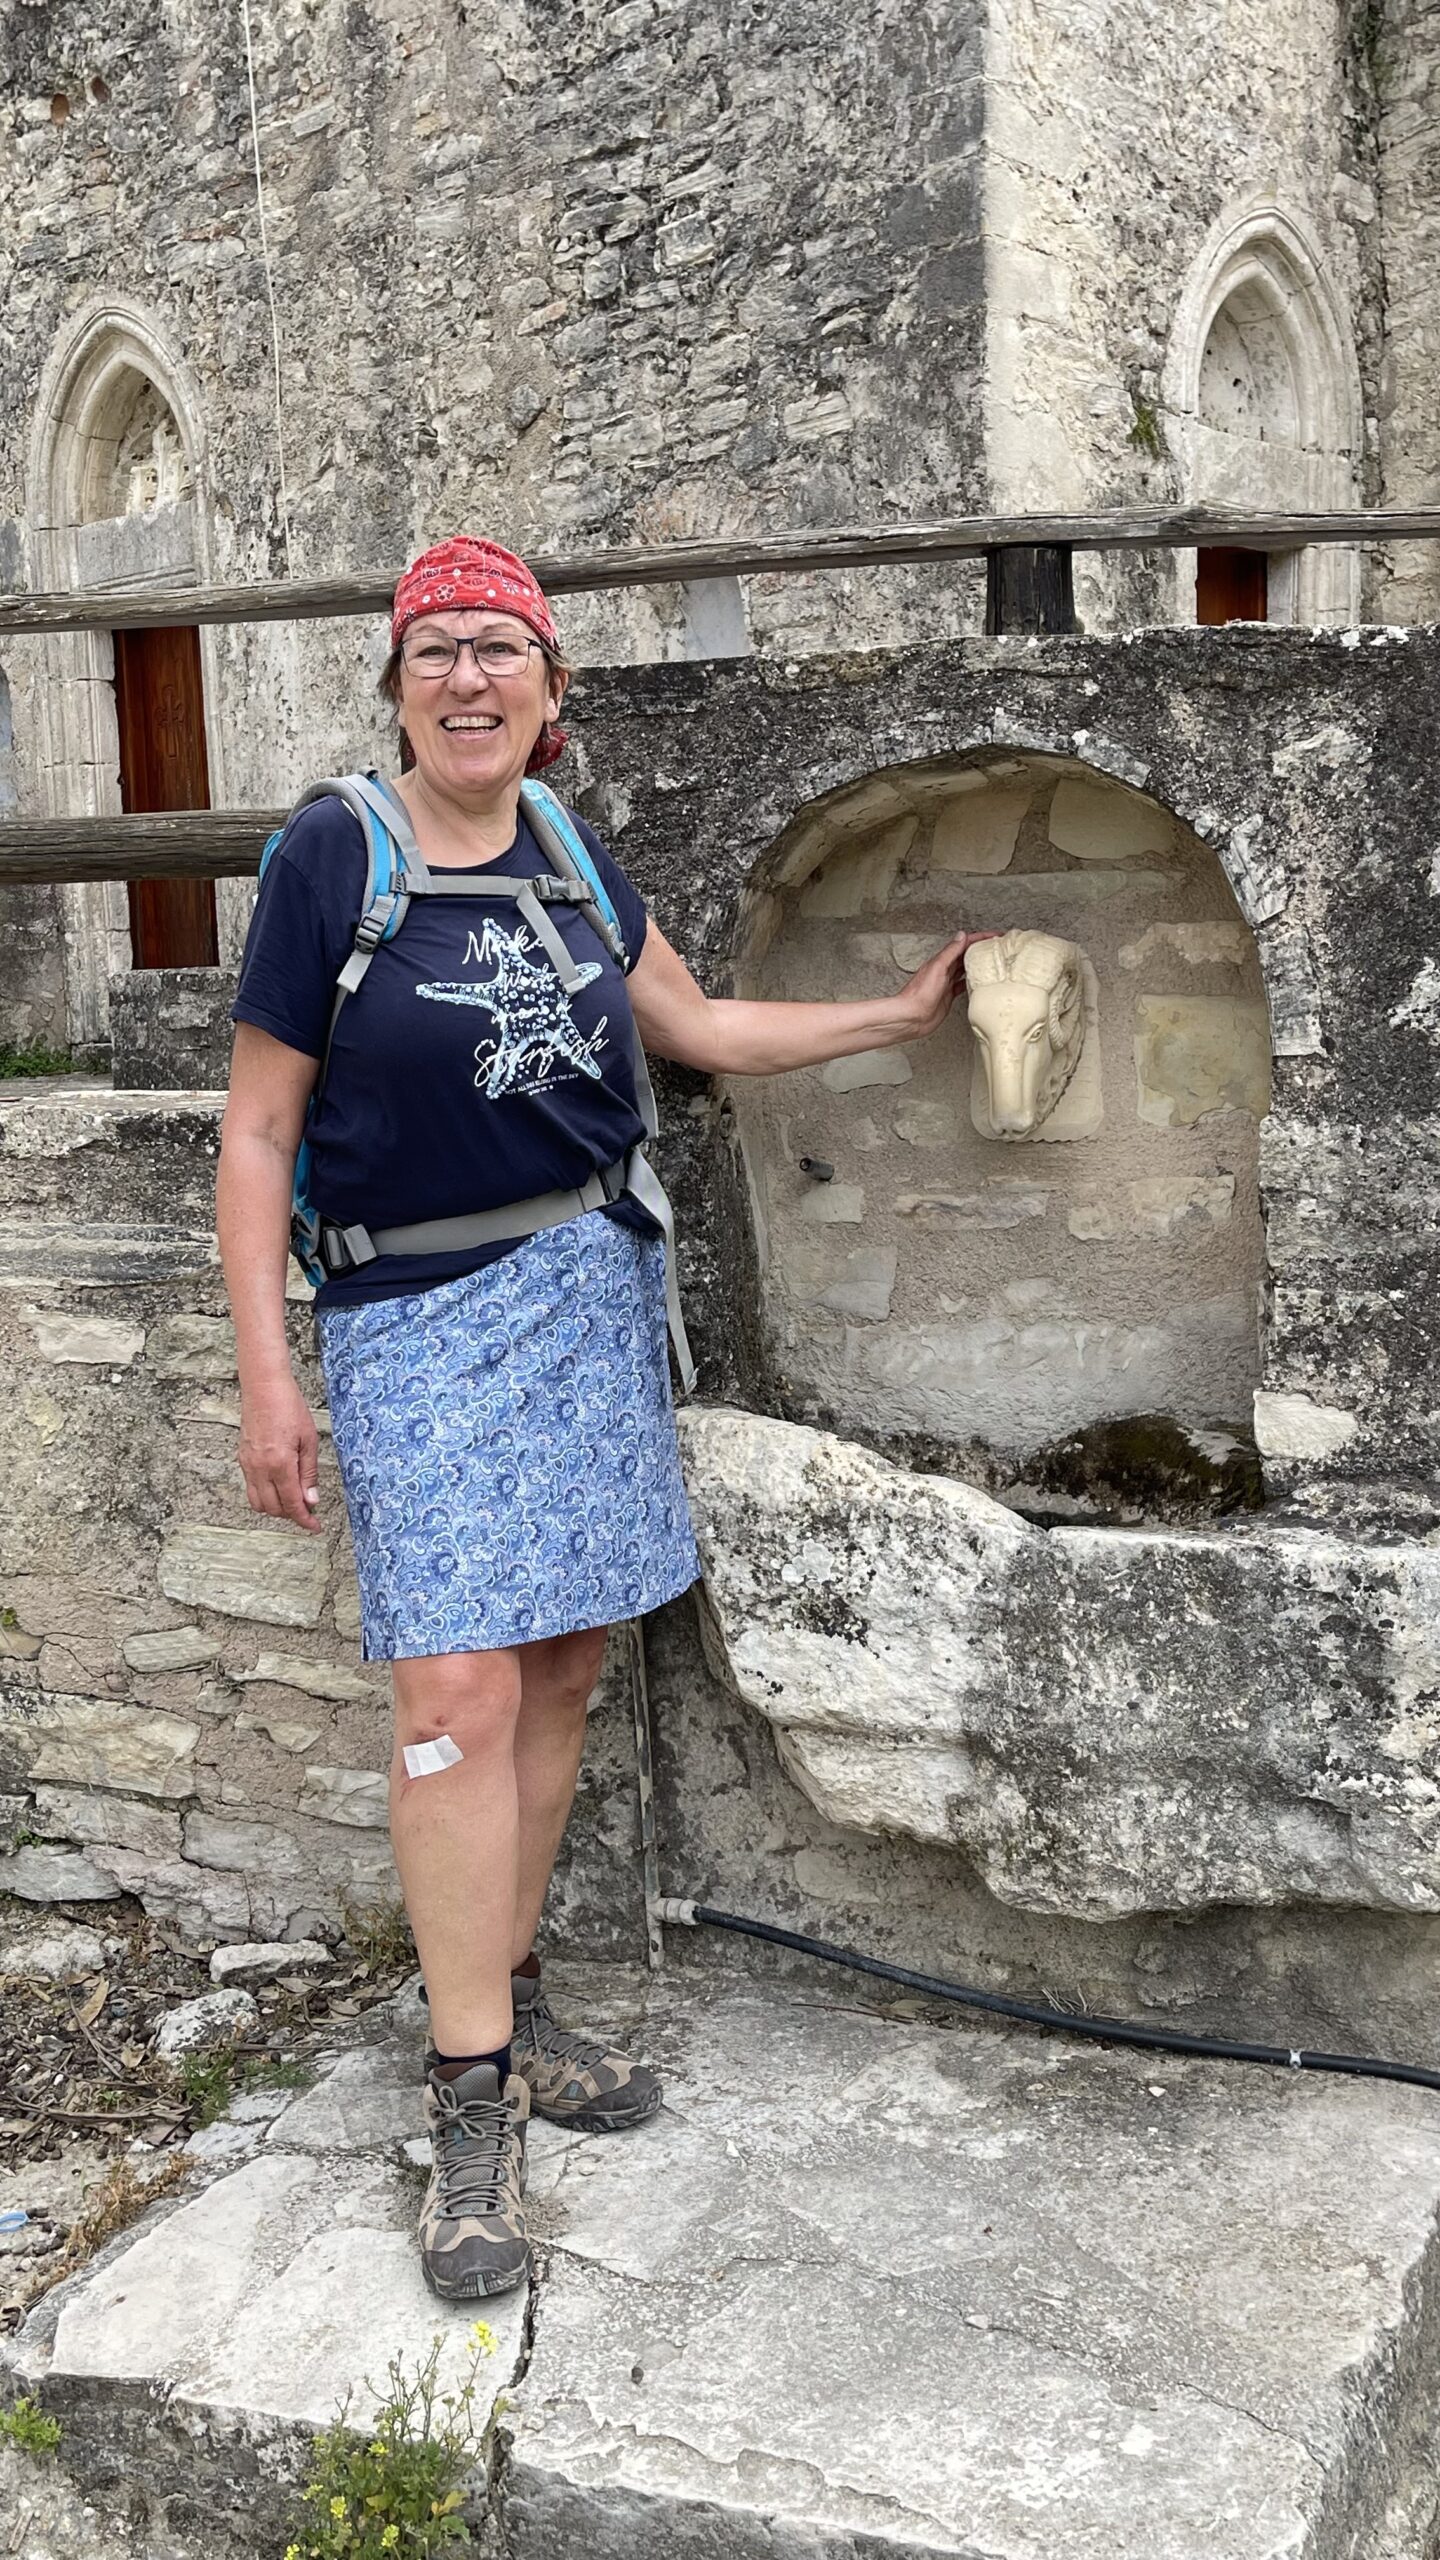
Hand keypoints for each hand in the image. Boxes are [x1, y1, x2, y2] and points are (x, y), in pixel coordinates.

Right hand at [237, 1375, 322, 1532]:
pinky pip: (251, 1488)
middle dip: (292, 1514)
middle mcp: (260, 1468)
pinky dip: (265, 1495)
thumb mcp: (309, 1440)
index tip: (314, 1527)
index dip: (304, 1520)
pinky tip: (279, 1487)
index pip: (292, 1504)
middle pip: (274, 1508)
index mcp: (279, 1464)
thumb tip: (311, 1500)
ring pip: (259, 1502)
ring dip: (276, 1508)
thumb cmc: (288, 1407)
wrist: (263, 1387)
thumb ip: (308, 1473)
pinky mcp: (243, 1459)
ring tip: (293, 1500)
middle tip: (308, 1510)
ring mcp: (248, 1464)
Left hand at [896, 931, 1000, 1039]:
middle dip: (981, 950)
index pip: (964, 944)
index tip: (995, 936)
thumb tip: (961, 936)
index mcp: (942, 960)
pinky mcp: (948, 996)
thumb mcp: (937, 968)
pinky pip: (963, 986)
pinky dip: (971, 983)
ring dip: (978, 965)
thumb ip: (950, 952)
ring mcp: (946, 983)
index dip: (979, 938)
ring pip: (965, 970)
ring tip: (992, 962)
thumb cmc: (919, 995)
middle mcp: (944, 970)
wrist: (911, 1017)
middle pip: (966, 955)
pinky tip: (978, 983)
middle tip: (997, 947)